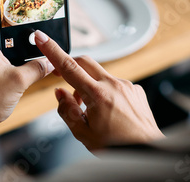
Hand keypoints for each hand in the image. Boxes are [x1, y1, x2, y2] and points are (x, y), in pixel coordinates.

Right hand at [33, 30, 163, 151]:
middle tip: (60, 78)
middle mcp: (113, 85)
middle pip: (84, 62)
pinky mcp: (135, 89)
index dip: (52, 50)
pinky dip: (105, 92)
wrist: (148, 152)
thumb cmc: (118, 147)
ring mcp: (126, 85)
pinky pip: (113, 84)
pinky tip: (108, 111)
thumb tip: (60, 94)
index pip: (69, 67)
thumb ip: (67, 111)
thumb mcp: (83, 134)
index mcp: (98, 96)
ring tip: (89, 109)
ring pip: (99, 75)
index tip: (41, 37)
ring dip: (88, 85)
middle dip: (69, 65)